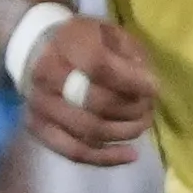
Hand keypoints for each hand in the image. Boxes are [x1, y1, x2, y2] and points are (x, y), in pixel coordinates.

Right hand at [16, 11, 158, 167]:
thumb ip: (130, 56)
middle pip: (97, 103)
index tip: (154, 87)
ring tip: (142, 124)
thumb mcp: (113, 35)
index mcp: (67, 42)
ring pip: (89, 130)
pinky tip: (131, 155)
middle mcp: (46, 74)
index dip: (131, 81)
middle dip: (133, 109)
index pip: (100, 67)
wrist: (42, 50)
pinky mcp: (38, 127)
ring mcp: (40, 104)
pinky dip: (106, 158)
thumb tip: (147, 86)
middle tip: (149, 107)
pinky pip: (75, 151)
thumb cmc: (87, 42)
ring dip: (125, 131)